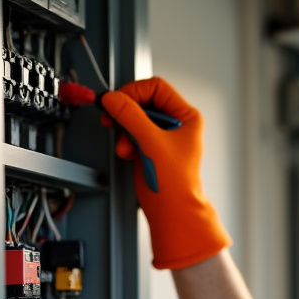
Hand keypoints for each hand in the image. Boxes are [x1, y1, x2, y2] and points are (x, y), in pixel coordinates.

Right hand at [99, 78, 230, 268]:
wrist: (171, 210)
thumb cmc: (175, 181)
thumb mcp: (151, 141)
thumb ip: (129, 115)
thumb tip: (112, 98)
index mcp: (186, 116)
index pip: (156, 88)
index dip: (134, 91)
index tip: (117, 101)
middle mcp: (175, 123)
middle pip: (143, 101)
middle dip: (126, 112)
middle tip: (112, 117)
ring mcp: (161, 135)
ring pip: (134, 117)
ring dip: (124, 129)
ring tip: (125, 145)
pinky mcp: (149, 147)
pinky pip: (130, 132)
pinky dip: (125, 140)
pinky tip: (128, 152)